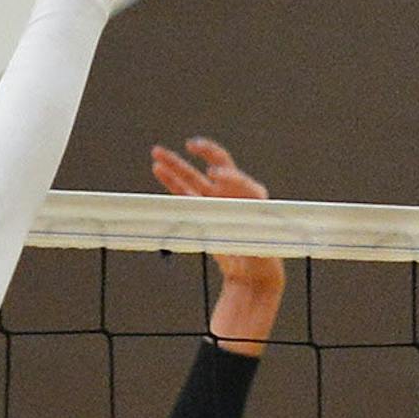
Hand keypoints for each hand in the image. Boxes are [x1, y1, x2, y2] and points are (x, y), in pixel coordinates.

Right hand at [150, 136, 282, 351]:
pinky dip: (172, 183)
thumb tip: (227, 208)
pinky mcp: (203, 212)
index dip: (227, 175)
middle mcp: (234, 192)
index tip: (214, 175)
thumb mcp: (259, 235)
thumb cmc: (262, 253)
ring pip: (194, 179)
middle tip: (190, 145)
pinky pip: (185, 194)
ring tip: (156, 153)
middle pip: (215, 166)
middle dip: (202, 153)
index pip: (238, 178)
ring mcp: (217, 201)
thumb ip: (245, 218)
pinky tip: (159, 170)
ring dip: (176, 165)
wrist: (254, 272)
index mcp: (253, 194)